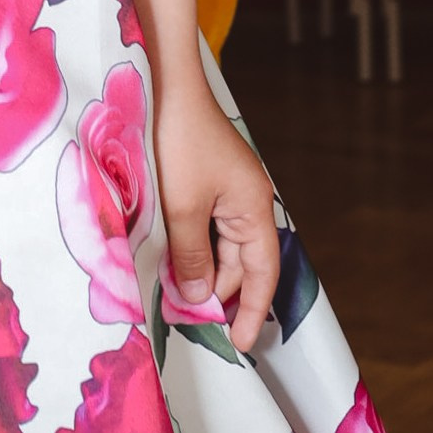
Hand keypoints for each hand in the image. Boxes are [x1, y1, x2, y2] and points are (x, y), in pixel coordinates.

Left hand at [153, 77, 278, 353]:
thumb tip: (200, 299)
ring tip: (178, 301)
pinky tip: (171, 262)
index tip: (243, 347)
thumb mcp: (182, 207)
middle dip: (219, 296)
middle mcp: (248, 202)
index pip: (262, 275)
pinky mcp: (210, 181)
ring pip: (220, 246)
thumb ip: (191, 257)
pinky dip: (193, 248)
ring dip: (202, 272)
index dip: (252, 312)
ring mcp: (229, 191)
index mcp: (255, 209)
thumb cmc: (180, 143)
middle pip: (240, 264)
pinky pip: (207, 227)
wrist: (170, 85)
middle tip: (193, 328)